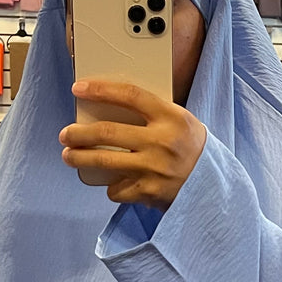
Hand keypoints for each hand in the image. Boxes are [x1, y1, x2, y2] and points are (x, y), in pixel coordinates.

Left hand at [60, 80, 206, 209]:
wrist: (215, 187)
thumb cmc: (193, 149)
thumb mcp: (180, 122)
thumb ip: (152, 114)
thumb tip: (109, 106)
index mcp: (171, 117)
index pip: (130, 96)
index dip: (101, 90)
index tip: (79, 89)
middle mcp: (162, 142)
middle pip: (107, 133)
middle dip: (79, 133)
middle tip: (66, 134)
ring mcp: (154, 169)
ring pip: (104, 162)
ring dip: (80, 158)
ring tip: (69, 156)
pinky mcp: (149, 192)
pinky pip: (117, 189)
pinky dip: (112, 187)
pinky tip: (115, 183)